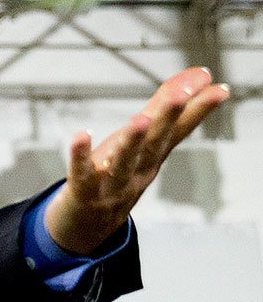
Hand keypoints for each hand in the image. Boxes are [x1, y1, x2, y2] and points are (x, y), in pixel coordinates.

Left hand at [45, 67, 228, 253]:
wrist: (86, 228)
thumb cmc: (116, 176)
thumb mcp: (142, 143)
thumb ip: (165, 108)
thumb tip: (202, 74)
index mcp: (153, 157)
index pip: (178, 132)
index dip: (198, 111)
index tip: (220, 89)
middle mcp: (138, 172)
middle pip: (154, 145)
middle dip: (167, 120)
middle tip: (180, 96)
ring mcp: (111, 185)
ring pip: (123, 163)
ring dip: (132, 141)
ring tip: (140, 120)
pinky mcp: (83, 192)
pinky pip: (82, 174)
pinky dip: (81, 156)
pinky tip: (81, 136)